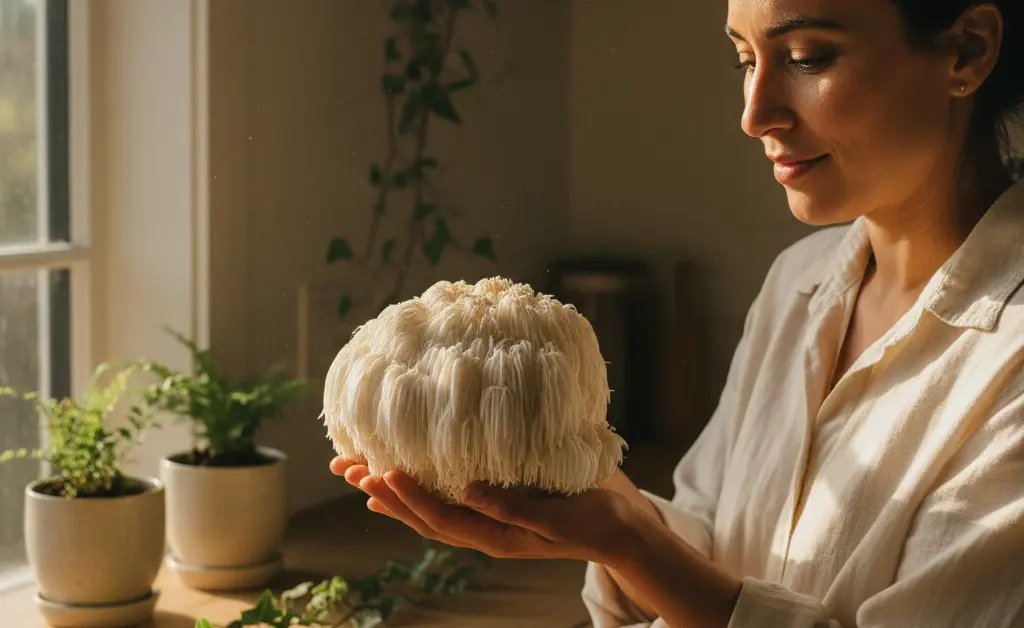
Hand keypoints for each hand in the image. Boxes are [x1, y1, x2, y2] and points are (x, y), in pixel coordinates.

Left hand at [330, 457, 643, 566]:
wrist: (621, 528)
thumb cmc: (595, 520)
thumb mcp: (559, 516)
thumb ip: (515, 506)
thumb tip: (469, 489)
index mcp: (497, 536)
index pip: (441, 518)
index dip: (409, 498)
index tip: (380, 472)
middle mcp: (485, 530)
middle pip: (422, 515)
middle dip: (383, 492)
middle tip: (345, 467)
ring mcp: (489, 518)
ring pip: (429, 507)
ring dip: (392, 490)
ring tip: (357, 469)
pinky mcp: (497, 501)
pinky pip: (448, 499)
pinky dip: (420, 488)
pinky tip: (403, 475)